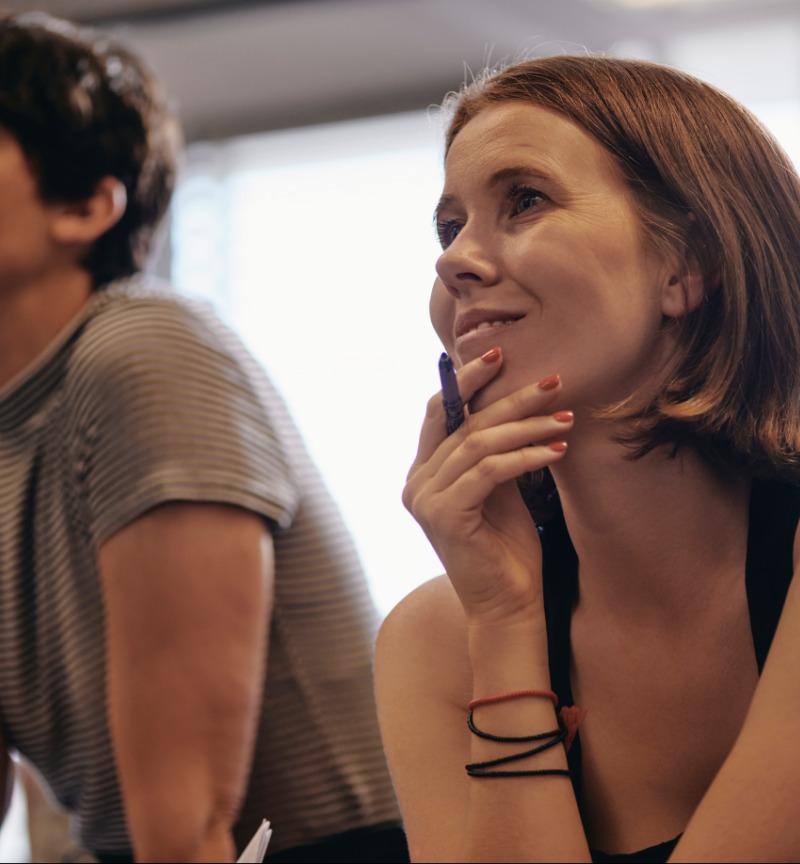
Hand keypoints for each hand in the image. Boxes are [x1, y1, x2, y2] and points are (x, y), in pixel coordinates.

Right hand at [403, 348, 571, 625]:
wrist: (509, 605)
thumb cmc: (508, 548)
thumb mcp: (500, 488)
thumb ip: (492, 451)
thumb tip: (513, 401)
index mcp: (424, 472)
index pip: (439, 412)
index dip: (467, 380)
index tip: (500, 355)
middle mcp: (416, 483)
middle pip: (463, 422)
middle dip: (510, 398)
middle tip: (553, 382)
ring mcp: (426, 500)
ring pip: (478, 443)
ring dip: (527, 426)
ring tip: (566, 418)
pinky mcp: (445, 516)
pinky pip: (489, 471)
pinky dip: (525, 456)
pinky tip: (557, 451)